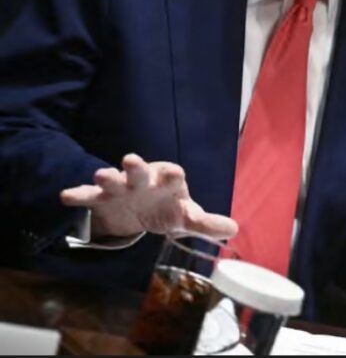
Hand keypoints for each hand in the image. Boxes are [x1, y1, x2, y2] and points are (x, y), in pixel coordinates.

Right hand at [60, 153, 236, 239]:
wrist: (138, 211)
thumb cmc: (167, 208)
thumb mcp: (185, 217)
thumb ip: (205, 223)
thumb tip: (233, 230)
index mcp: (167, 182)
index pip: (172, 176)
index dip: (172, 176)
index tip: (174, 174)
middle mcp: (144, 180)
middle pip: (140, 171)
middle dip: (136, 166)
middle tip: (131, 160)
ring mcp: (121, 188)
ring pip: (112, 178)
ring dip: (107, 176)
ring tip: (100, 174)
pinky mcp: (100, 198)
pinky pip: (87, 195)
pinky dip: (78, 194)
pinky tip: (67, 196)